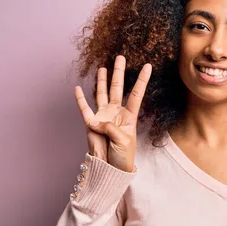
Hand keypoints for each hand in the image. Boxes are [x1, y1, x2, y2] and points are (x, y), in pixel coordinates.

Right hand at [74, 55, 151, 171]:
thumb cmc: (122, 156)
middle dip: (119, 73)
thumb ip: (111, 128)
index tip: (148, 66)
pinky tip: (77, 88)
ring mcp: (103, 116)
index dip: (142, 80)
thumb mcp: (123, 140)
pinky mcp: (91, 124)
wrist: (110, 168)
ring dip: (102, 81)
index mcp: (129, 116)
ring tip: (103, 67)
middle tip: (121, 57)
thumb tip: (97, 122)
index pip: (136, 94)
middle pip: (118, 88)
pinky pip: (84, 109)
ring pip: (102, 94)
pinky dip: (80, 99)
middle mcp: (116, 113)